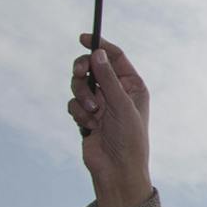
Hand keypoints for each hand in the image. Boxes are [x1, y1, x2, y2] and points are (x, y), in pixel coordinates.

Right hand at [65, 34, 152, 206]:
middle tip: (80, 73)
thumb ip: (108, 79)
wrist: (116, 169)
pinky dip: (79, 113)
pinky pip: (73, 103)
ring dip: (82, 97)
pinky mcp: (86, 115)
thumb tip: (98, 53)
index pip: (115, 57)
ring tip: (93, 114)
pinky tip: (89, 127)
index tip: (83, 38)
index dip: (100, 45)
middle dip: (83, 71)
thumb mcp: (121, 105)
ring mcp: (100, 103)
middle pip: (92, 66)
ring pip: (79, 84)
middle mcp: (116, 92)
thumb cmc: (128, 138)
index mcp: (133, 85)